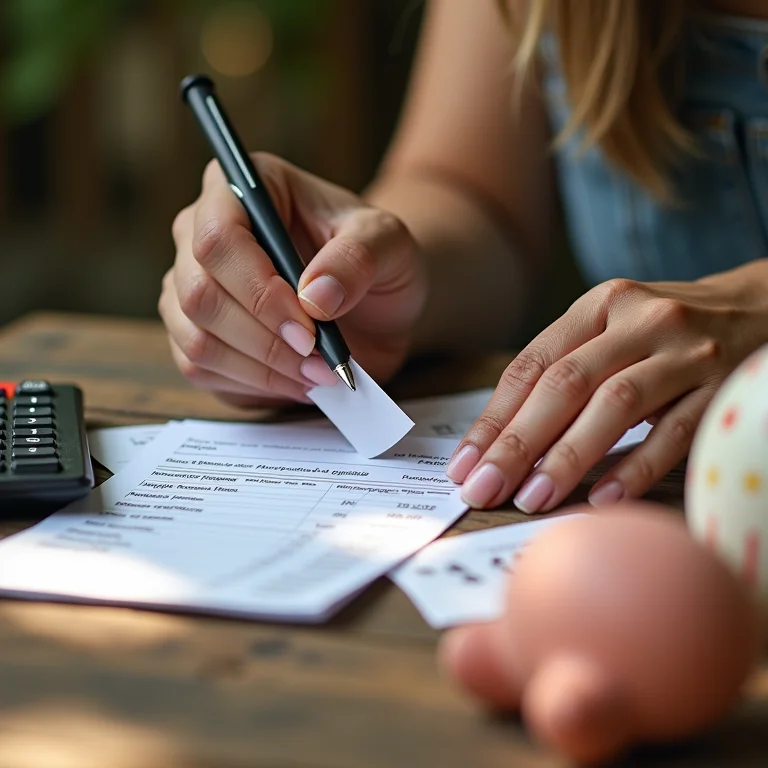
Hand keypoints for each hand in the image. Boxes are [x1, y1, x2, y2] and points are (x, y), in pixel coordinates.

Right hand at [160, 154, 425, 406]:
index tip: (310, 327)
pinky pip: (201, 370)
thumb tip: (315, 297)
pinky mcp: (196, 334)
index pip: (219, 236)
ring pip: (195, 339)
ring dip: (260, 369)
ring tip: (317, 374)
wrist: (376, 300)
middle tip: (319, 359)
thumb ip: (358, 258)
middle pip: (198, 294)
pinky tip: (296, 381)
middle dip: (263, 339)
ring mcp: (191, 286)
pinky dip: (252, 385)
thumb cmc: (376, 257)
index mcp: (245, 189)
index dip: (258, 291)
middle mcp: (202, 232)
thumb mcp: (389, 244)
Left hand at [446, 261, 767, 510]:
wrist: (760, 308)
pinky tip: (604, 500)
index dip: (493, 418)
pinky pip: (675, 431)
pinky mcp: (725, 385)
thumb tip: (502, 441)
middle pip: (565, 384)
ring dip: (568, 456)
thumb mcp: (613, 331)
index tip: (463, 465)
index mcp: (599, 305)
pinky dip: (637, 466)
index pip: (531, 365)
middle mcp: (639, 320)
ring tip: (531, 499)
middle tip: (483, 490)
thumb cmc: (664, 335)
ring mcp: (685, 351)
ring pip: (615, 404)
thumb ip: (565, 370)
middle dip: (517, 442)